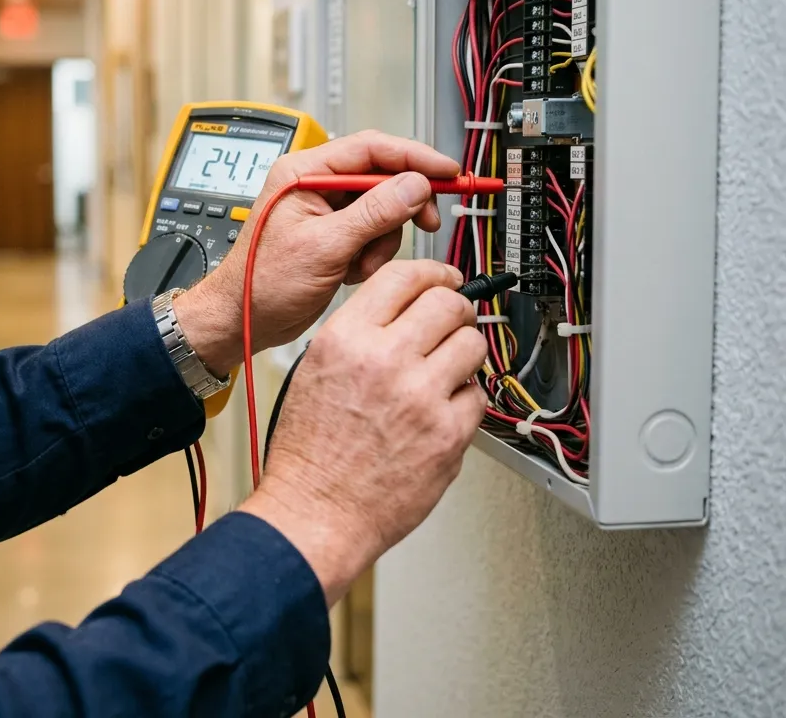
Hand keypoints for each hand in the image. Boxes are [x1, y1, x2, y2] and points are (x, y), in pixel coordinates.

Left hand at [174, 131, 460, 372]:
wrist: (242, 320)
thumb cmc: (261, 283)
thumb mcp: (324, 247)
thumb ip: (373, 213)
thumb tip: (415, 185)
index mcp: (303, 173)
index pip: (371, 148)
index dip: (414, 158)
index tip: (448, 172)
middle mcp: (315, 185)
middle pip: (381, 178)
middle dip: (402, 207)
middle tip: (426, 222)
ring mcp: (324, 212)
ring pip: (382, 210)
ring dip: (382, 241)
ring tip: (360, 265)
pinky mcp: (333, 236)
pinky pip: (372, 235)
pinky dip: (371, 255)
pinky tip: (351, 273)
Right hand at [239, 260, 487, 605]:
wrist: (315, 511)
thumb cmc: (308, 453)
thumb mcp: (313, 371)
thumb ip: (358, 336)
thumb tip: (400, 314)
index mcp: (345, 338)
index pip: (404, 276)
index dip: (432, 273)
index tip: (444, 279)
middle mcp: (384, 359)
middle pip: (448, 303)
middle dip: (457, 310)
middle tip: (454, 323)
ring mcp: (421, 396)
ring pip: (472, 344)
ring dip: (464, 354)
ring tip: (445, 373)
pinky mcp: (448, 434)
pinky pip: (478, 397)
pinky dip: (465, 403)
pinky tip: (440, 414)